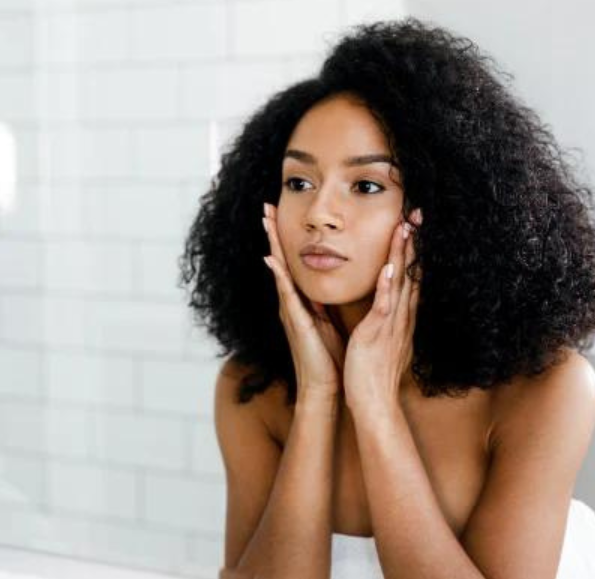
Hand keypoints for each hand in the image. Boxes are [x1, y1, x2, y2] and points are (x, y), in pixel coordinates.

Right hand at [262, 202, 345, 400]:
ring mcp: (290, 311)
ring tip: (265, 222)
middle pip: (279, 261)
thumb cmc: (328, 358)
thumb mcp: (327, 323)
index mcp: (301, 302)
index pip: (291, 264)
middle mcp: (291, 303)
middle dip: (273, 234)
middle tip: (265, 207)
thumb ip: (322, 304)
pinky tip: (271, 259)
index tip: (279, 215)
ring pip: (280, 271)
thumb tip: (323, 288)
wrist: (325, 387)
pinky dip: (278, 275)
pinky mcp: (296, 322)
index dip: (284, 239)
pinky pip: (286, 294)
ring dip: (272, 245)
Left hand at [343, 209, 422, 414]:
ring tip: (406, 228)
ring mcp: (391, 324)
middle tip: (417, 213)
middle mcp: (400, 316)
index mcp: (399, 316)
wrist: (373, 401)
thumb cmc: (373, 371)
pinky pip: (384, 306)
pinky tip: (389, 268)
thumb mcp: (381, 338)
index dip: (413, 249)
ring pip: (400, 282)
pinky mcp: (378, 333)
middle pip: (410, 272)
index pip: (409, 275)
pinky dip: (388, 287)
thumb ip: (384, 319)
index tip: (413, 224)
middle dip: (414, 242)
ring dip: (403, 255)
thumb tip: (385, 303)